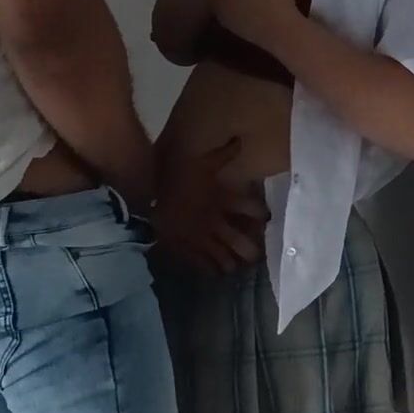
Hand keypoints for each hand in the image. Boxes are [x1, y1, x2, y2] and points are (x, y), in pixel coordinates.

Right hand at [154, 138, 267, 272]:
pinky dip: (211, 270)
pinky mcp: (188, 251)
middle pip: (242, 244)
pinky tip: (214, 272)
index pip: (252, 209)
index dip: (262, 214)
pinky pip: (204, 266)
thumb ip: (223, 154)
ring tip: (234, 266)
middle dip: (251, 250)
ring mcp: (202, 240)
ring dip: (231, 263)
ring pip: (225, 259)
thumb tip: (240, 140)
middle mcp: (217, 224)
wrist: (148, 198)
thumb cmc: (176, 177)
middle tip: (255, 254)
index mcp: (223, 201)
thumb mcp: (201, 162)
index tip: (265, 218)